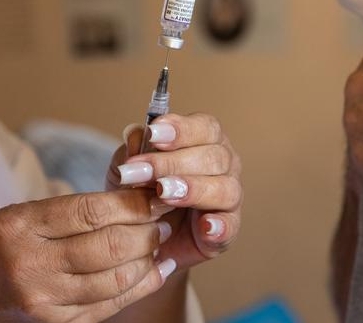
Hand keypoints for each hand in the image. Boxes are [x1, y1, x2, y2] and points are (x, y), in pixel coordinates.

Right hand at [0, 190, 173, 322]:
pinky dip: (138, 287)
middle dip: (147, 231)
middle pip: (108, 245)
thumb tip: (133, 196)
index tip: (155, 195)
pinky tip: (154, 272)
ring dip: (147, 259)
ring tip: (160, 244)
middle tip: (163, 221)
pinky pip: (107, 305)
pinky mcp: (53, 322)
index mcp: (20, 224)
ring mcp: (40, 298)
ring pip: (113, 278)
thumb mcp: (21, 214)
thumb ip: (70, 209)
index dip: (133, 203)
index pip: (91, 210)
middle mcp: (28, 262)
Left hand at [109, 113, 241, 270]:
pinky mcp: (227, 229)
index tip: (152, 134)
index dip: (180, 129)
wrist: (143, 235)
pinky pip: (230, 226)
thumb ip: (134, 148)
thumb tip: (136, 135)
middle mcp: (224, 164)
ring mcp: (229, 197)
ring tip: (164, 193)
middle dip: (173, 163)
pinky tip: (205, 227)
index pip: (203, 126)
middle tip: (143, 172)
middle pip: (213, 156)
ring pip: (225, 188)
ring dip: (193, 189)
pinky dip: (219, 226)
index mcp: (205, 140)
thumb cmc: (143, 191)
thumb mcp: (131, 166)